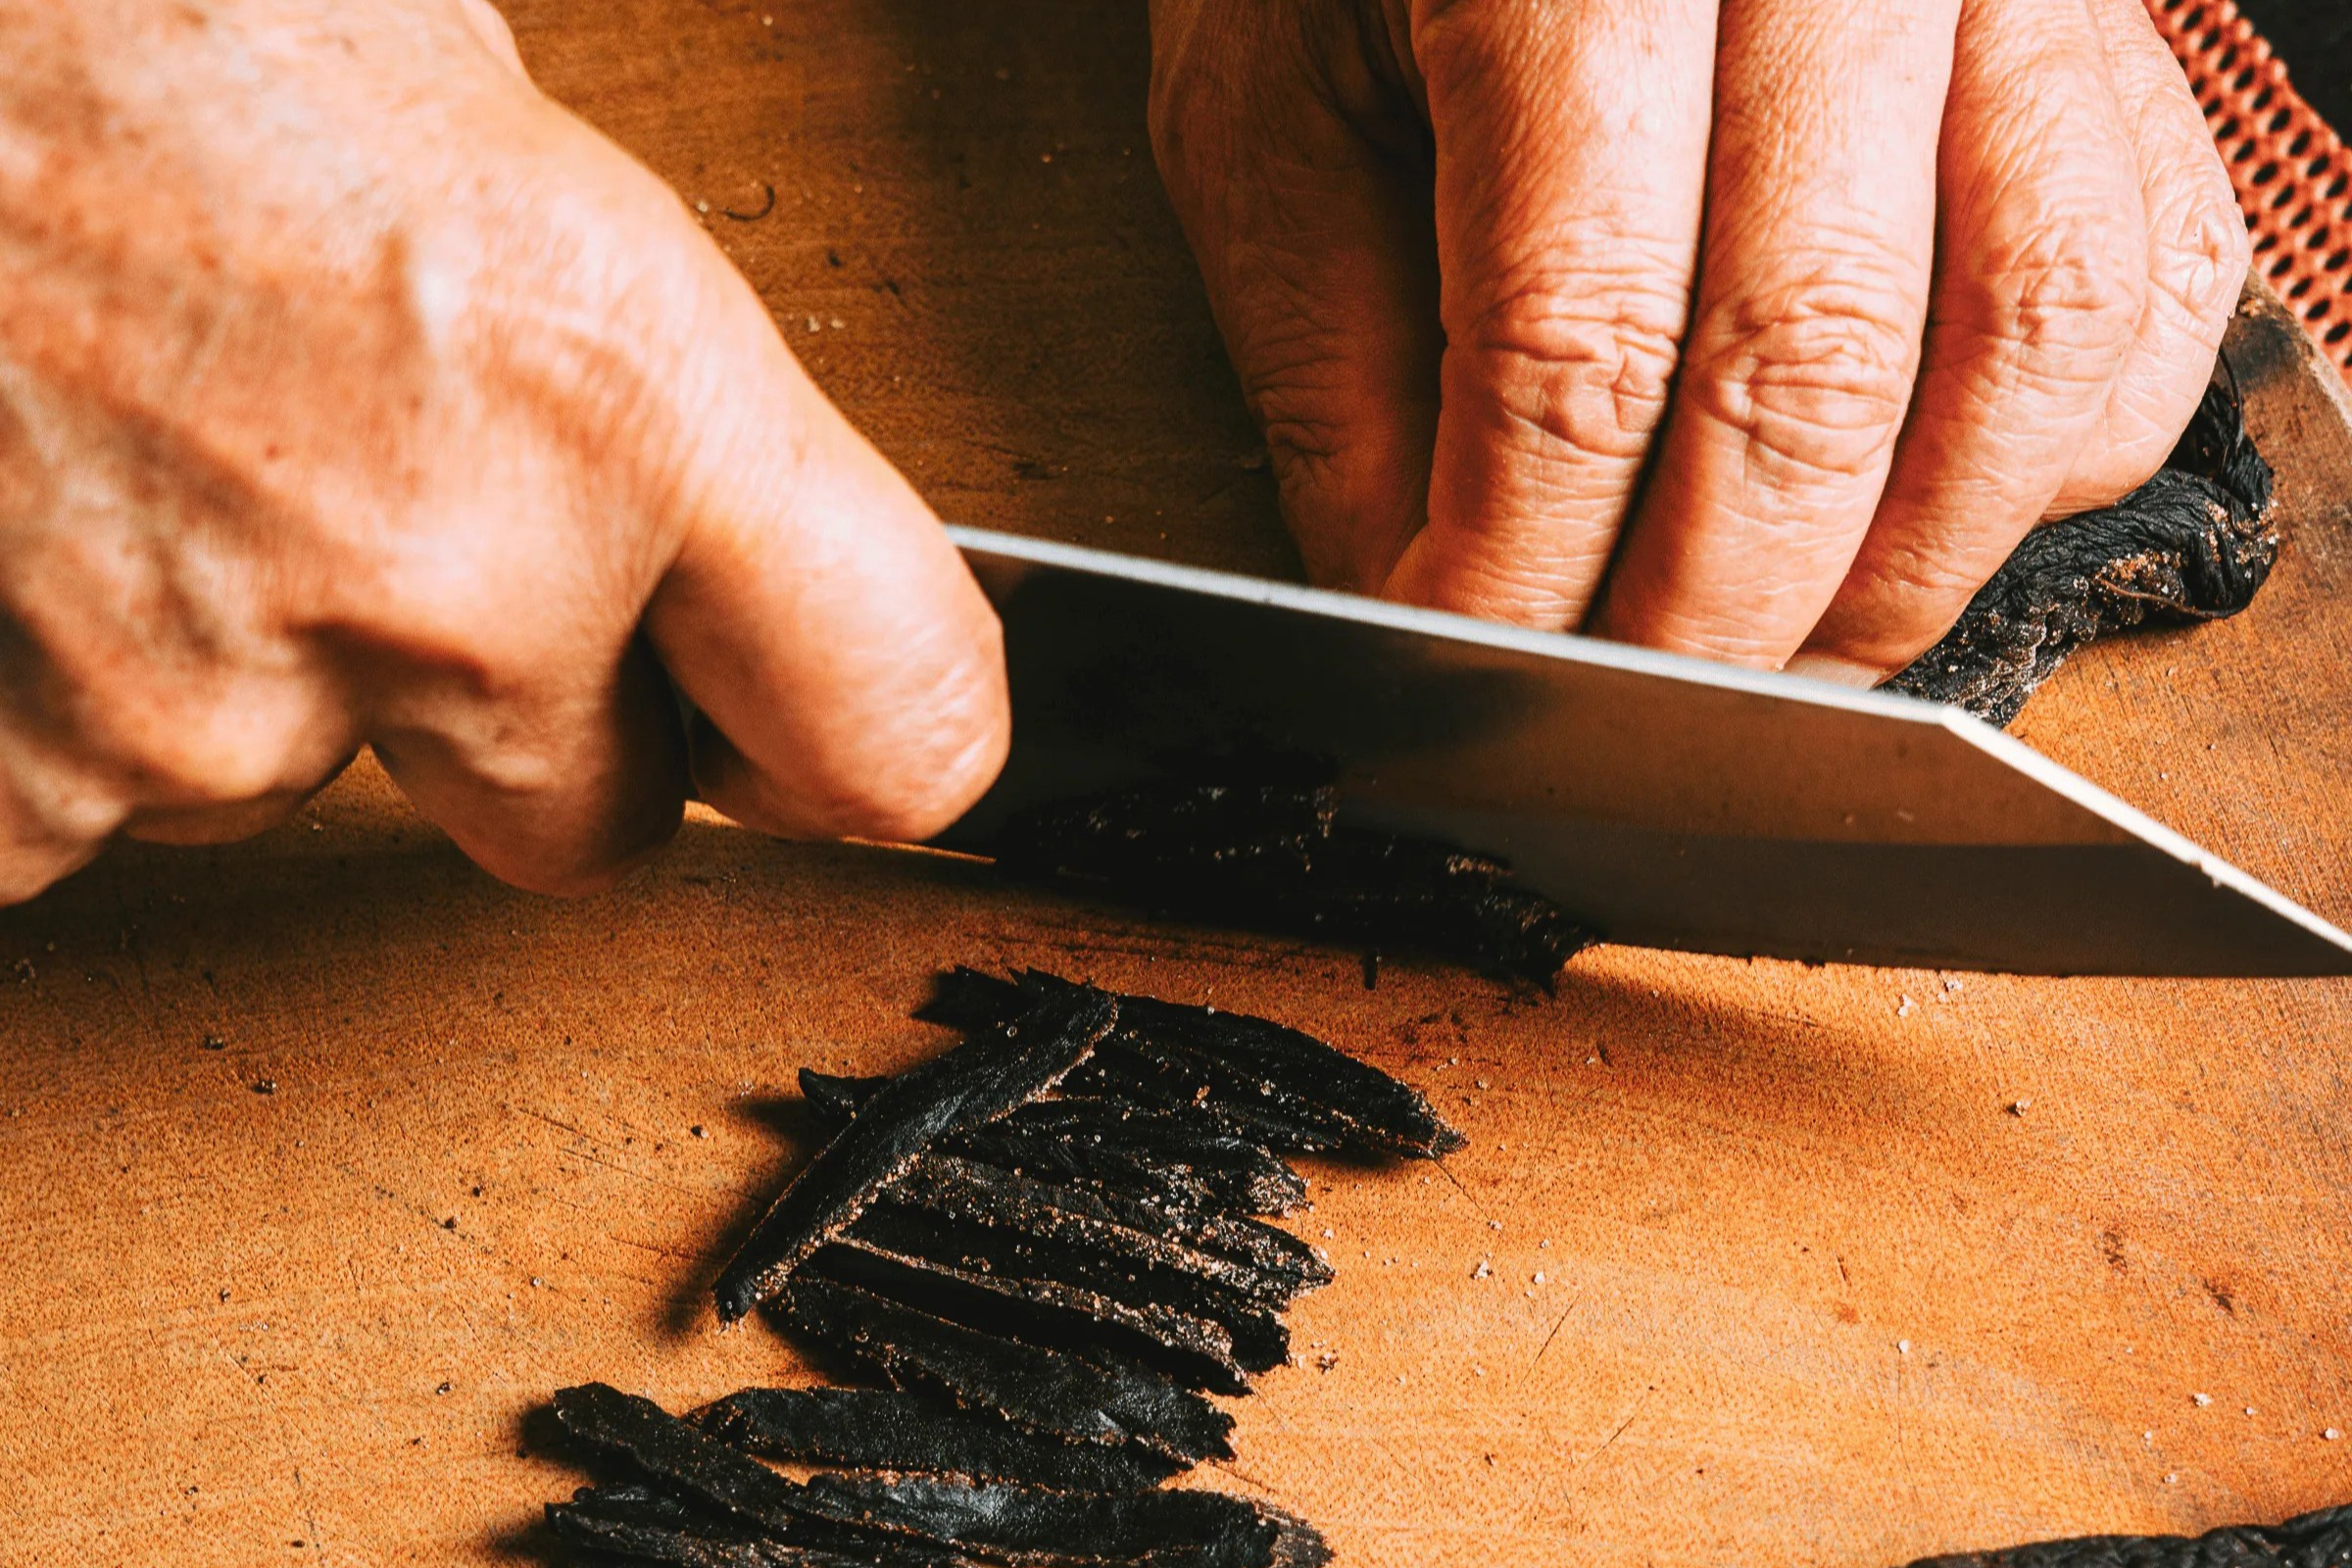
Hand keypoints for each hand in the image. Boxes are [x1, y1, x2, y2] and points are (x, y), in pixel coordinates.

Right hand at [0, 0, 1007, 901]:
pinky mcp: (2, 787)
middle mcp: (441, 575)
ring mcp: (197, 702)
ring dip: (272, 672)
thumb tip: (738, 552)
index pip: (899, 728)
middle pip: (596, 817)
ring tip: (162, 439)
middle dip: (528, 711)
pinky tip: (41, 516)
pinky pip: (98, 812)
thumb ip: (655, 394)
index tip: (823, 748)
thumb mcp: (485, 121)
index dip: (860, 747)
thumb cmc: (130, 13)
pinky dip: (74, 698)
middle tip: (403, 516)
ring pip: (315, 802)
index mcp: (618, 382)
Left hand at [1147, 0, 2248, 678]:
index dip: (1524, 563)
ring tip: (1779, 652)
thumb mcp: (1272, 102)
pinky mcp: (2105, 22)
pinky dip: (2057, 447)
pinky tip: (1927, 503)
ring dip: (1905, 563)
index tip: (1467, 668)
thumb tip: (1426, 606)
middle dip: (1711, 611)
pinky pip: (2151, 275)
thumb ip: (1344, 357)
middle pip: (1817, 366)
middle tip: (1622, 708)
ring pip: (2034, 337)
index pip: (1581, 339)